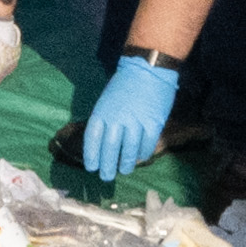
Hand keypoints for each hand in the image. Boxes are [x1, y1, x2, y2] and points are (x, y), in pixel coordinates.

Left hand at [78, 52, 179, 182]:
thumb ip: (105, 120)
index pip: (92, 140)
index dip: (91, 156)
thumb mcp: (106, 101)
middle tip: (106, 177)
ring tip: (124, 171)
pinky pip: (147, 144)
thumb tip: (104, 142)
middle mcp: (116, 120)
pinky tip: (141, 157)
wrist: (147, 69)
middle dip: (107, 166)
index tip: (91, 167)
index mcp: (101, 113)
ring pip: (129, 150)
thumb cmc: (124, 85)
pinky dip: (143, 153)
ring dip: (126, 163)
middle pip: (110, 149)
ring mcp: (136, 122)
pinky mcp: (154, 123)